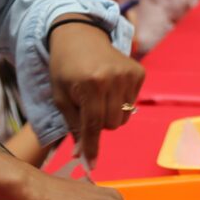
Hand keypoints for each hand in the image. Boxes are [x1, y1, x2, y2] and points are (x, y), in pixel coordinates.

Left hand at [46, 18, 144, 165]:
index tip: (91, 165)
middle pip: (112, 124)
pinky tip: (110, 86)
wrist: (79, 35)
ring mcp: (129, 74)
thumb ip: (73, 125)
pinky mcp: (139, 72)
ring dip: (111, 113)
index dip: (92, 146)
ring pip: (124, 117)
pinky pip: (133, 103)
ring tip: (99, 96)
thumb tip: (81, 154)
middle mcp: (113, 79)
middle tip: (88, 106)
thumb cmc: (65, 67)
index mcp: (90, 84)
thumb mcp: (60, 97)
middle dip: (99, 123)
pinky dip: (121, 101)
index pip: (94, 125)